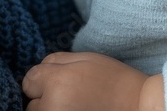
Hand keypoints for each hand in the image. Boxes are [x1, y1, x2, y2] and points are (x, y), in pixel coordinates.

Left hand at [23, 52, 163, 110]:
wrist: (138, 108)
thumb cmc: (113, 81)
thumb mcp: (84, 59)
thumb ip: (54, 61)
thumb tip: (33, 74)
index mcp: (56, 84)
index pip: (28, 81)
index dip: (43, 78)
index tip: (60, 81)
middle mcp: (52, 109)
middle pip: (32, 104)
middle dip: (46, 98)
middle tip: (73, 96)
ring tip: (76, 107)